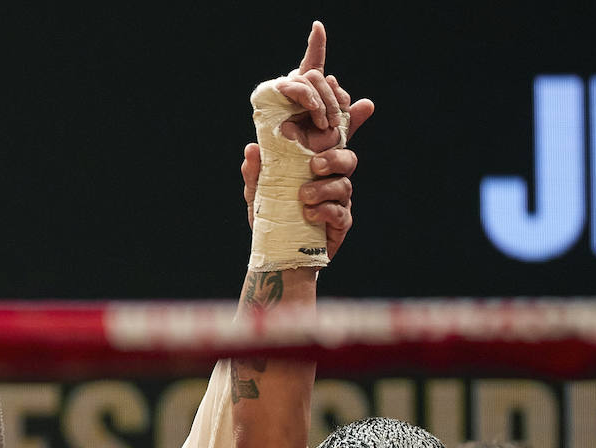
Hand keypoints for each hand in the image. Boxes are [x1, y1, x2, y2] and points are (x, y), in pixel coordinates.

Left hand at [243, 23, 373, 261]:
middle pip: (343, 142)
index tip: (318, 37)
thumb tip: (250, 148)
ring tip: (303, 195)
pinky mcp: (342, 221)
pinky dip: (325, 209)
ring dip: (324, 182)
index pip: (323, 117)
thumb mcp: (256, 193)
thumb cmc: (270, 221)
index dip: (326, 85)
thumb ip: (254, 172)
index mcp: (309, 156)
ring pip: (344, 174)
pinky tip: (309, 213)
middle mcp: (328, 170)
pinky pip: (342, 208)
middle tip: (313, 159)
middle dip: (332, 144)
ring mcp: (338, 194)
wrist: (280, 261)